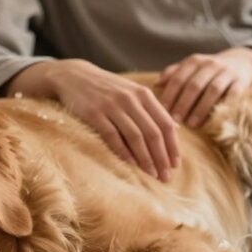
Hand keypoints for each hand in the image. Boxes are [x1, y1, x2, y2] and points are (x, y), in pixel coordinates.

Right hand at [6, 60, 179, 180]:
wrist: (74, 75)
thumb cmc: (108, 88)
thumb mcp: (133, 92)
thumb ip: (153, 109)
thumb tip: (176, 128)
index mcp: (143, 94)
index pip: (165, 123)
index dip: (172, 146)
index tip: (176, 164)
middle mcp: (130, 99)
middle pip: (153, 132)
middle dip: (161, 157)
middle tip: (166, 176)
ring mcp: (112, 106)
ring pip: (135, 136)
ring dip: (145, 158)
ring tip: (151, 174)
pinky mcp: (94, 113)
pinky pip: (112, 136)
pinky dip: (123, 152)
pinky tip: (130, 165)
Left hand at [156, 47, 251, 127]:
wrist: (242, 61)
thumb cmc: (209, 69)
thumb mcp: (192, 66)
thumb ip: (174, 74)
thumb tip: (155, 85)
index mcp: (194, 61)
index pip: (178, 78)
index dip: (169, 95)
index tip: (161, 111)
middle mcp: (210, 64)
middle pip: (194, 85)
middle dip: (183, 104)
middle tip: (174, 121)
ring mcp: (226, 72)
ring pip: (213, 90)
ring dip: (201, 108)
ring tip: (192, 124)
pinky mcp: (241, 81)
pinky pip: (233, 94)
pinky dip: (225, 106)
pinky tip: (216, 119)